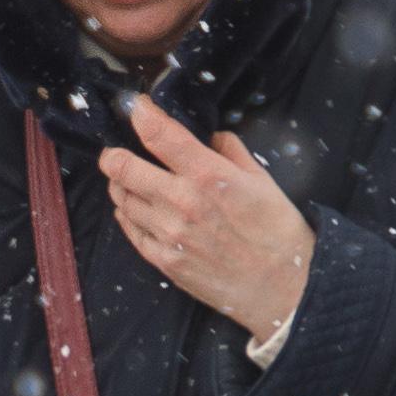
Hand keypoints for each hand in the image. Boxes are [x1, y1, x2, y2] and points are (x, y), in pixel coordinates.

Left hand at [97, 95, 316, 339]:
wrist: (282, 288)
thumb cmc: (277, 231)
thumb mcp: (261, 179)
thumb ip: (230, 151)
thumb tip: (208, 137)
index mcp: (208, 175)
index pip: (160, 135)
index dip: (140, 114)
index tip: (135, 108)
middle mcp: (182, 202)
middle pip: (123, 168)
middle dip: (113, 155)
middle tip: (114, 152)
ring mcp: (169, 233)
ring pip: (122, 198)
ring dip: (120, 185)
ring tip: (127, 181)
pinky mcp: (163, 260)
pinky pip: (130, 230)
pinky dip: (127, 214)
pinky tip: (135, 209)